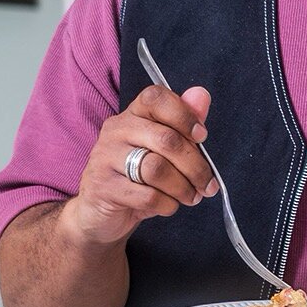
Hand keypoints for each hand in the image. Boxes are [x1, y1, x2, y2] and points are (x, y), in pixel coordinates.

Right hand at [61, 84, 217, 247]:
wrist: (99, 211)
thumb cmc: (137, 176)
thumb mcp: (162, 149)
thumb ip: (183, 122)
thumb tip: (201, 95)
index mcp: (133, 115)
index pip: (156, 98)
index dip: (185, 115)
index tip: (201, 137)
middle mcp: (116, 131)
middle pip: (166, 140)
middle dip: (196, 166)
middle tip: (207, 184)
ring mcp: (105, 158)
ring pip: (157, 169)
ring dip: (183, 188)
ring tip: (190, 197)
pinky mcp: (103, 187)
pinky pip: (147, 195)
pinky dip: (167, 204)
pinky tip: (169, 205)